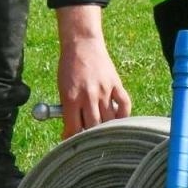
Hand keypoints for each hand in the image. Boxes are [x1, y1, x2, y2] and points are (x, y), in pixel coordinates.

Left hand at [55, 5, 132, 138]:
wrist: (82, 44)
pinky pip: (124, 104)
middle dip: (89, 136)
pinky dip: (124, 115)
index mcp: (72, 98)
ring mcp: (104, 90)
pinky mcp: (115, 84)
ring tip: (102, 132)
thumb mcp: (63, 88)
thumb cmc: (69, 67)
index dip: (72, 139)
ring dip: (106, 128)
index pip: (74, 128)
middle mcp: (89, 96)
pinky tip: (119, 119)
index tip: (72, 143)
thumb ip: (68, 108)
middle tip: (88, 140)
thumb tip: (72, 128)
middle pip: (93, 127)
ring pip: (109, 119)